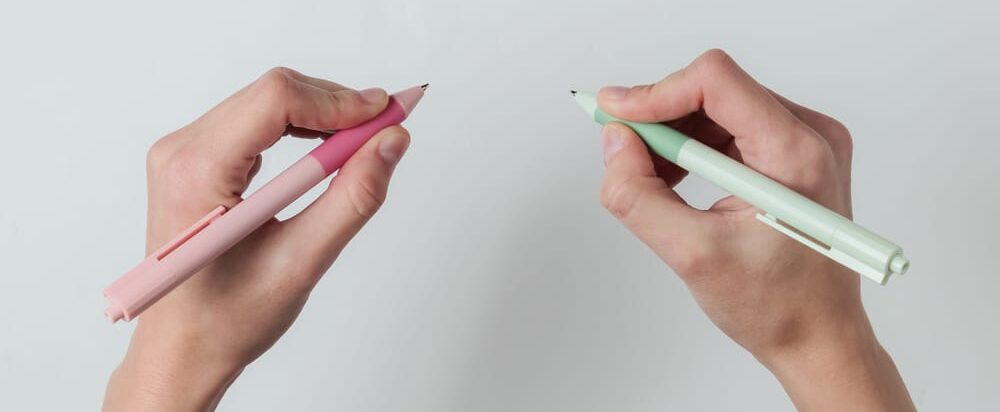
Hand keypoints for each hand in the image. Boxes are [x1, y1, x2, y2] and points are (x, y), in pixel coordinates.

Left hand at [103, 68, 410, 410]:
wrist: (182, 349)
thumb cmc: (228, 318)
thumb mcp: (301, 262)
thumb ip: (352, 198)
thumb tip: (391, 143)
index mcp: (196, 172)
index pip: (275, 100)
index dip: (339, 101)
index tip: (387, 114)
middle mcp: (181, 151)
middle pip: (273, 93)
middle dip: (337, 106)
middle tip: (389, 127)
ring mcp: (184, 153)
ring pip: (267, 101)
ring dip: (322, 115)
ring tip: (365, 143)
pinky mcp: (196, 159)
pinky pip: (255, 121)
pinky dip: (300, 128)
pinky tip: (328, 150)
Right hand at [595, 49, 913, 410]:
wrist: (819, 337)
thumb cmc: (776, 307)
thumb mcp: (692, 255)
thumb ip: (639, 196)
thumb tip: (614, 144)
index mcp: (796, 154)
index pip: (716, 82)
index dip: (656, 93)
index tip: (615, 115)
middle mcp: (810, 135)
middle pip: (714, 90)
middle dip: (660, 117)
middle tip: (623, 151)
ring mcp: (805, 142)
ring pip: (718, 106)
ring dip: (674, 135)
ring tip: (652, 178)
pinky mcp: (793, 154)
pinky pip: (730, 126)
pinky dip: (694, 147)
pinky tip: (676, 179)